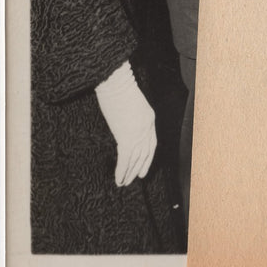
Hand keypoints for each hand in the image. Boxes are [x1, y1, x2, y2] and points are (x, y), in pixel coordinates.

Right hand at [95, 61, 156, 185]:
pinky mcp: (127, 136)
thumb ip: (130, 116)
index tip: (143, 166)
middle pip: (145, 152)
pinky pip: (126, 158)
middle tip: (133, 179)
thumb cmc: (118, 88)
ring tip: (123, 183)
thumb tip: (122, 126)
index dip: (147, 156)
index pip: (151, 142)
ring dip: (129, 172)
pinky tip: (118, 179)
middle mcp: (147, 126)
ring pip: (136, 158)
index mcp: (149, 117)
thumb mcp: (130, 103)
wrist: (116, 82)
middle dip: (139, 167)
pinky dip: (122, 170)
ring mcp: (138, 132)